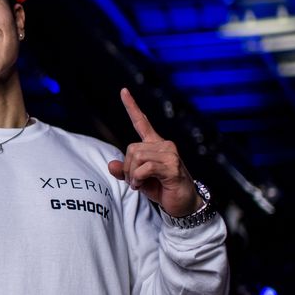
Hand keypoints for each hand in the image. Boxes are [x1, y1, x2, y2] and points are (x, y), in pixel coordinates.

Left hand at [107, 88, 202, 216]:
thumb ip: (124, 171)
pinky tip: (143, 185)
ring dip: (132, 175)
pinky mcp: (172, 166)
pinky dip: (138, 178)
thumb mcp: (139, 179)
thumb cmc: (162, 189)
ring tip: (139, 184)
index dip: (131, 106)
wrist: (184, 204)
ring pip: (136, 157)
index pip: (141, 122)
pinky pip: (144, 168)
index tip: (123, 91)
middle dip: (127, 168)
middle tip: (134, 181)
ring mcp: (170, 154)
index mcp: (155, 144)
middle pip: (131, 148)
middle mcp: (164, 144)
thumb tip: (110, 164)